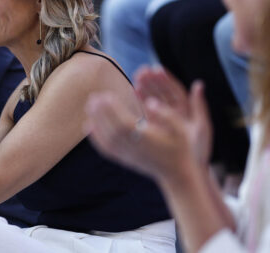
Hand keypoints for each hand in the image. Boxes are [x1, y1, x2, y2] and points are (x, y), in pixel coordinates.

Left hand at [85, 87, 209, 183]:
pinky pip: (106, 150)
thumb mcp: (181, 129)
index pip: (124, 123)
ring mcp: (128, 156)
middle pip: (112, 130)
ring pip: (106, 139)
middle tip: (94, 97)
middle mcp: (135, 149)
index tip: (106, 95)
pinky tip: (89, 126)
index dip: (113, 109)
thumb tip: (150, 102)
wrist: (177, 174)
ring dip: (96, 122)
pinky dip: (96, 138)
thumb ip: (167, 114)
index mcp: (147, 139)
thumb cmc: (180, 147)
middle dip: (101, 113)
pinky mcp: (124, 160)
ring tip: (90, 106)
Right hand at [135, 66, 211, 163]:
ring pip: (154, 100)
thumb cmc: (198, 151)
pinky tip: (133, 92)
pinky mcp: (155, 126)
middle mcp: (175, 113)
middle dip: (153, 81)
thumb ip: (199, 106)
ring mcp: (164, 119)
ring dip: (146, 88)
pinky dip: (141, 101)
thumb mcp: (201, 128)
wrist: (189, 170)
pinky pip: (147, 111)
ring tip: (136, 77)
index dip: (166, 80)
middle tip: (142, 71)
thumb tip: (198, 84)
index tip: (157, 69)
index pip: (175, 90)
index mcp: (187, 111)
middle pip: (163, 92)